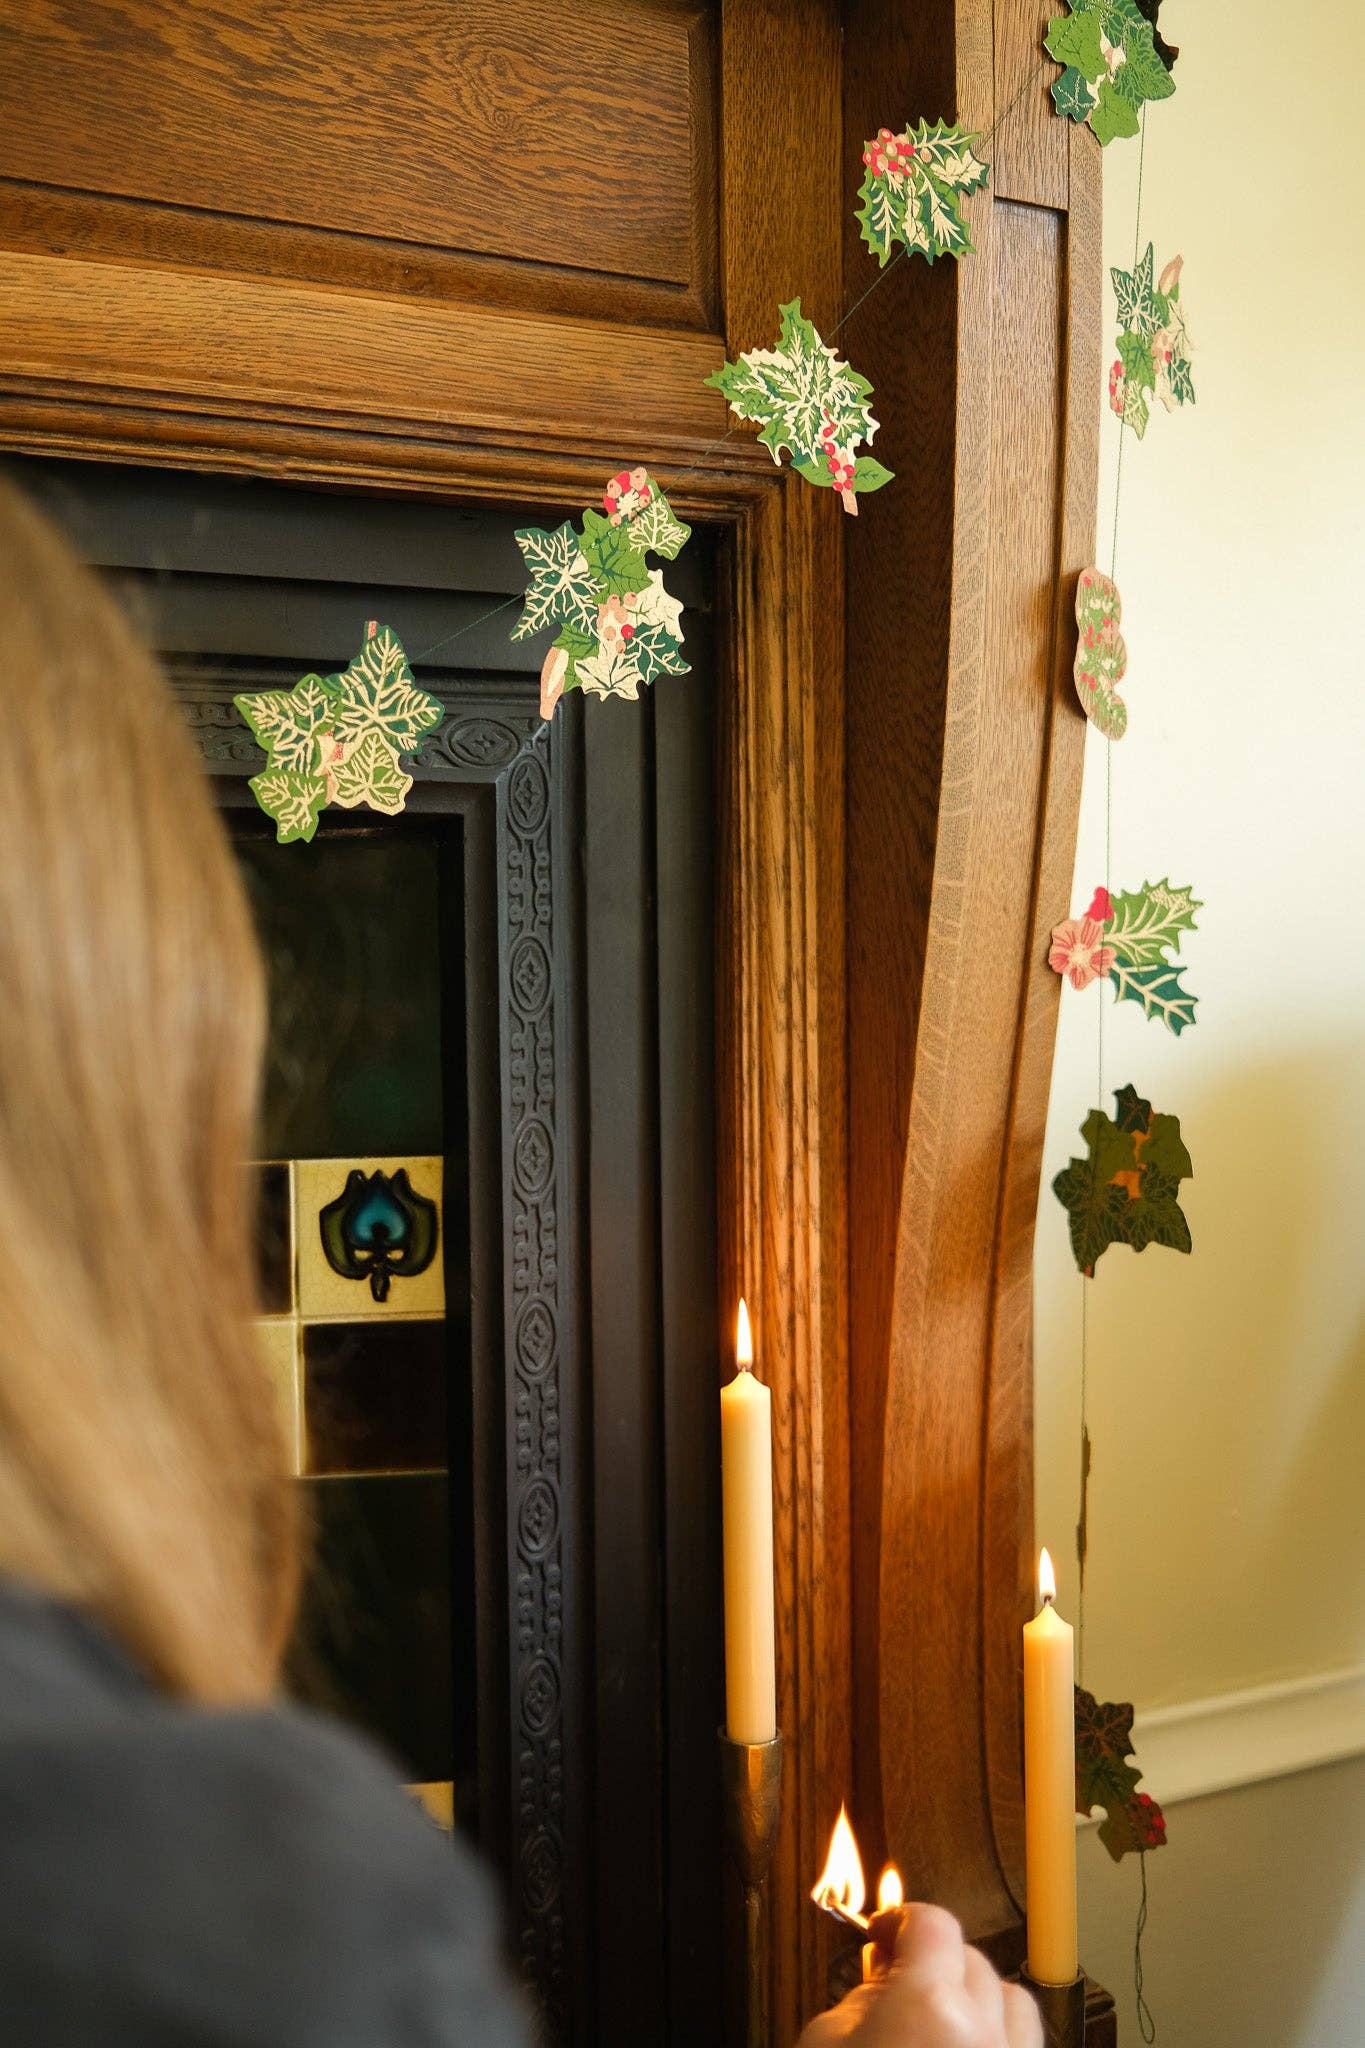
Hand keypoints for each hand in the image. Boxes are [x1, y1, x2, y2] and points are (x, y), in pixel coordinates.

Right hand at [796, 1904, 1040, 2047]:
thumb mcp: (822, 2043)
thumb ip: (858, 1995)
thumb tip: (882, 1969)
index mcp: (929, 2006)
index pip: (934, 1923)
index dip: (903, 1920)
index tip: (882, 1932)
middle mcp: (983, 2034)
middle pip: (974, 1959)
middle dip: (937, 1961)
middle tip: (898, 1979)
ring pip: (1014, 2003)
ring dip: (981, 1998)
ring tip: (942, 2017)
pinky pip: (1023, 2046)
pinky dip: (1000, 2036)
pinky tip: (964, 2045)